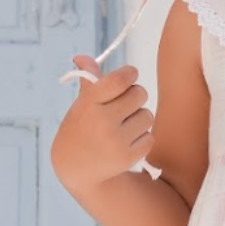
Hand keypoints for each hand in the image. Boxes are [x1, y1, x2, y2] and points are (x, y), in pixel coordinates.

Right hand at [51, 56, 154, 190]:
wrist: (75, 168)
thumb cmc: (81, 128)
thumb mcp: (81, 104)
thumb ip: (89, 80)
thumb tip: (82, 57)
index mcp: (89, 103)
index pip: (120, 80)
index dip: (130, 74)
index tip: (130, 76)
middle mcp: (102, 120)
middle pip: (140, 94)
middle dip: (136, 96)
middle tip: (126, 105)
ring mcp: (115, 140)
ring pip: (147, 116)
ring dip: (139, 118)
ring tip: (123, 127)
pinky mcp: (127, 157)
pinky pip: (149, 137)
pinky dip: (141, 139)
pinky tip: (126, 143)